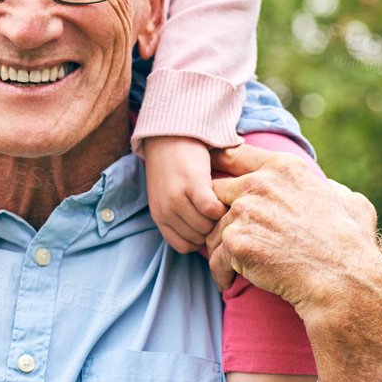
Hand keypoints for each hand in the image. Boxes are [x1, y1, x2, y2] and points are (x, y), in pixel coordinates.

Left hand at [141, 135, 225, 253]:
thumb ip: (180, 218)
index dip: (200, 240)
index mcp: (159, 216)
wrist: (168, 135)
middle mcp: (165, 210)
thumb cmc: (172, 167)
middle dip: (212, 228)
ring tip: (222, 203)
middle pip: (198, 238)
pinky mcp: (191, 184)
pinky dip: (221, 206)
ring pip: (207, 226)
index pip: (184, 246)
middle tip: (220, 213)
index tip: (209, 226)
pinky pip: (212, 210)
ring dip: (218, 218)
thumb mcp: (167, 197)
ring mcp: (176, 198)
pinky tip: (222, 196)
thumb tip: (207, 242)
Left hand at [202, 144, 380, 305]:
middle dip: (216, 212)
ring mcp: (246, 211)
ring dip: (219, 247)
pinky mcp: (236, 241)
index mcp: (284, 167)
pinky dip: (221, 272)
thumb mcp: (352, 204)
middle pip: (215, 190)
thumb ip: (333, 190)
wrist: (343, 282)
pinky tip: (228, 281)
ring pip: (214, 228)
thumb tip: (330, 188)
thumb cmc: (352, 246)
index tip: (218, 185)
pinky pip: (216, 257)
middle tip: (223, 234)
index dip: (221, 168)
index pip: (235, 155)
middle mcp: (260, 183)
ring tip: (229, 264)